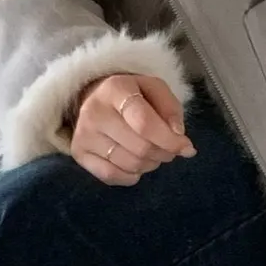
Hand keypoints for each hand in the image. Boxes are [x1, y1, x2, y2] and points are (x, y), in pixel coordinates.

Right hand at [71, 73, 196, 186]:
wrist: (95, 97)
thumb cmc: (132, 94)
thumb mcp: (155, 89)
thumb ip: (171, 109)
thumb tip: (178, 137)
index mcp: (115, 89)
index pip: (145, 123)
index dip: (170, 140)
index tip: (187, 148)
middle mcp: (94, 111)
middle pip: (140, 148)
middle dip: (164, 153)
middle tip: (169, 149)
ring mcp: (83, 134)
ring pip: (129, 165)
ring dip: (150, 164)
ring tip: (152, 153)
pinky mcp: (78, 153)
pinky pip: (112, 176)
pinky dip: (131, 176)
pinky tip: (136, 165)